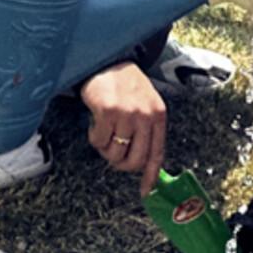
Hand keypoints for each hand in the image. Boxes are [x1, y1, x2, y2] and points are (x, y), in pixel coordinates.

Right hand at [81, 61, 166, 193]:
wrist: (108, 60)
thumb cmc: (126, 85)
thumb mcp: (145, 104)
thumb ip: (147, 130)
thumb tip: (144, 164)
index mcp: (158, 115)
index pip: (157, 153)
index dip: (150, 176)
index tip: (146, 192)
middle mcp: (145, 115)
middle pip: (134, 161)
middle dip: (121, 163)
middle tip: (113, 152)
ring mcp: (127, 114)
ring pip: (114, 154)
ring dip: (105, 147)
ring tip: (106, 129)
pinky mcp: (107, 112)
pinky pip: (98, 142)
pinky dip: (94, 136)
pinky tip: (96, 120)